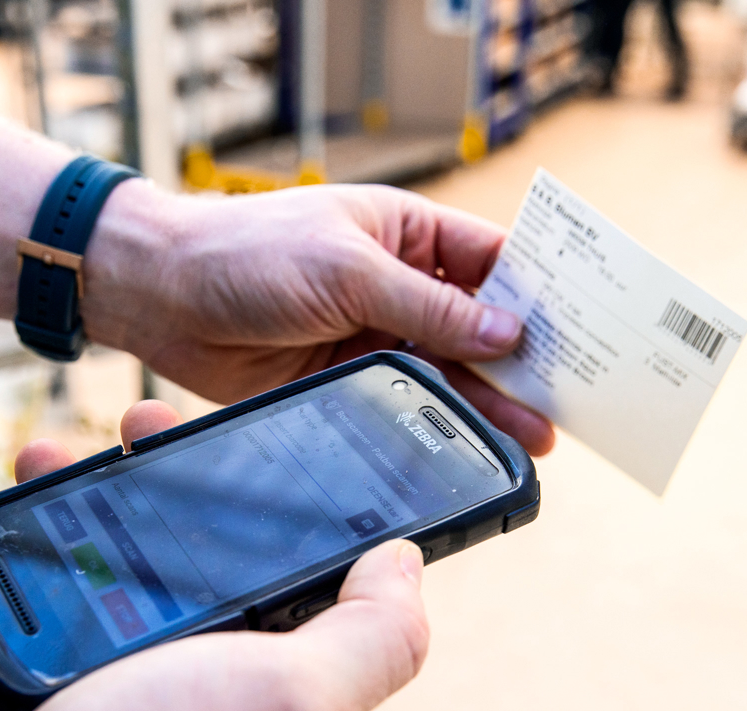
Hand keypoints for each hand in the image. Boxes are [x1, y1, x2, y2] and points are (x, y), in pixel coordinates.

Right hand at [0, 403, 429, 710]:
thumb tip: (407, 561)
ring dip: (111, 492)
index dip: (304, 492)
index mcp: (288, 669)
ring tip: (74, 451)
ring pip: (139, 552)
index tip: (271, 429)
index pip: (319, 563)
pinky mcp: (78, 671)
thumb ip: (370, 637)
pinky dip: (55, 535)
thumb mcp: (293, 698)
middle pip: (221, 545)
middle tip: (148, 425)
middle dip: (191, 475)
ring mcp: (146, 670)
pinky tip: (35, 498)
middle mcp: (224, 669)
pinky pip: (75, 583)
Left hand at [84, 182, 555, 455]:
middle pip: (479, 324)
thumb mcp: (349, 271)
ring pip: (449, 371)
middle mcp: (400, 283)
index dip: (538, 294)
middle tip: (570, 400)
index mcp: (408, 232)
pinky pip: (407, 402)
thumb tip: (508, 332)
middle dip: (523, 360)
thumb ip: (431, 307)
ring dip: (490, 401)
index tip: (583, 332)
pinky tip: (474, 441)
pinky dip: (440, 422)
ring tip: (537, 437)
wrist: (163, 296)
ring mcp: (375, 333)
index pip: (492, 260)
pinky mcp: (348, 380)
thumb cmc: (249, 253)